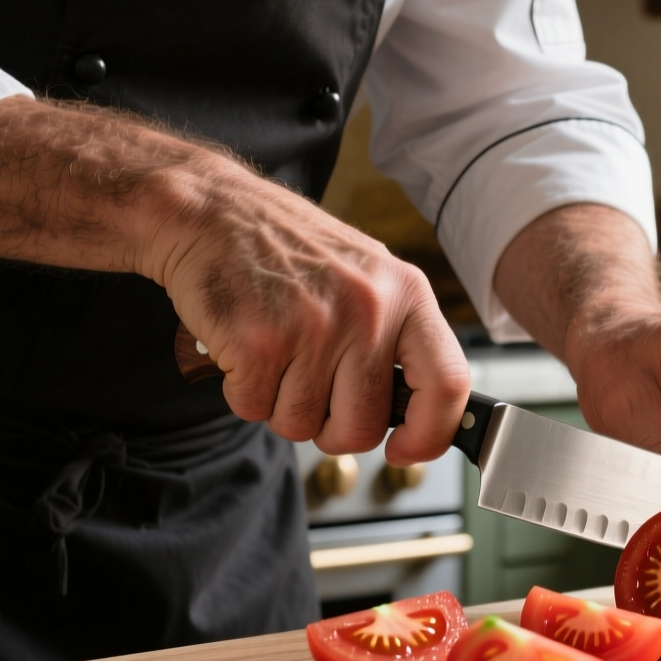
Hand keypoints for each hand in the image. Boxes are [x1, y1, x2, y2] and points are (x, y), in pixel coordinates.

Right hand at [151, 154, 470, 463]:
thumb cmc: (292, 249)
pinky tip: (246, 347)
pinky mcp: (258, 342)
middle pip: (363, 426)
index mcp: (407, 293)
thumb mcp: (369, 277)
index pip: (449, 383)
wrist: (212, 211)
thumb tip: (421, 416)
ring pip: (302, 424)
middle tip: (313, 392)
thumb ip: (399, 339)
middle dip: (333, 429)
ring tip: (276, 351)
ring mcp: (314, 327)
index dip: (431, 434)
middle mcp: (368, 310)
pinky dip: (243, 391)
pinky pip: (254, 409)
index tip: (406, 450)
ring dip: (281, 403)